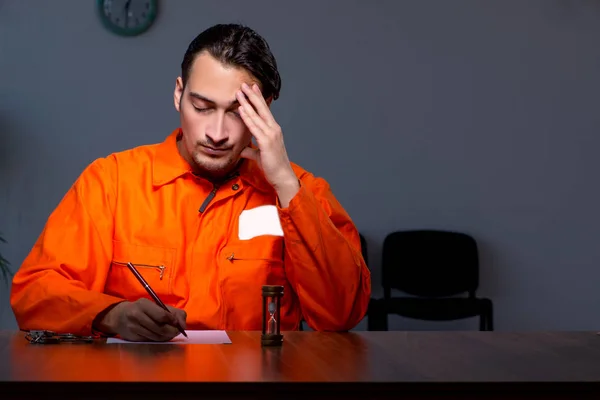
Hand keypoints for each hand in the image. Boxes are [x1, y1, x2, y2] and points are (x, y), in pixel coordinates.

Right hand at [93, 298, 186, 341]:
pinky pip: (150, 340)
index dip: (174, 321)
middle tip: (177, 331)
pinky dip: (159, 339)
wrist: (119, 316)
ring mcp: (133, 327)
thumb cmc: (142, 309)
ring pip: (156, 336)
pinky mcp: (132, 337)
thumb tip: (183, 324)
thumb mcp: (155, 305)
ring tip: (171, 333)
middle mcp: (137, 315)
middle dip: (172, 331)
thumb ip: (172, 312)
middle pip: (160, 328)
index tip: (179, 324)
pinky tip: (162, 336)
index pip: (162, 316)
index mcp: (144, 304)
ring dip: (167, 337)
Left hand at [237, 83, 299, 205]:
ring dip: (247, 103)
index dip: (258, 99)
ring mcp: (271, 135)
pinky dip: (248, 117)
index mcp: (273, 130)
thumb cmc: (273, 167)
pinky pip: (254, 127)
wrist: (282, 177)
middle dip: (252, 95)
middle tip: (245, 84)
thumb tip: (243, 150)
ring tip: (239, 93)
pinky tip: (242, 109)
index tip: (252, 88)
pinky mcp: (266, 142)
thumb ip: (252, 151)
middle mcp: (274, 129)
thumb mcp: (260, 156)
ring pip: (257, 115)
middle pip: (262, 108)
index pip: (265, 111)